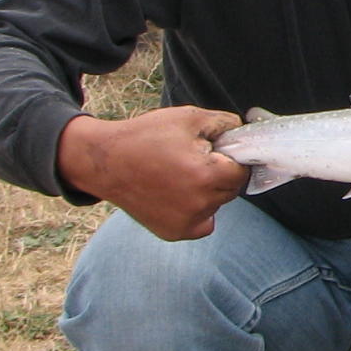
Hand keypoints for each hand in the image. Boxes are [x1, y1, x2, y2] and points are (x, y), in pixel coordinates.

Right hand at [55, 106, 246, 242]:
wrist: (107, 162)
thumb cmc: (146, 137)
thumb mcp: (189, 118)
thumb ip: (224, 124)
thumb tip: (243, 133)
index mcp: (206, 175)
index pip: (242, 172)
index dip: (230, 158)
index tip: (214, 152)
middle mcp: (199, 203)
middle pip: (231, 190)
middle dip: (220, 174)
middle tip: (193, 161)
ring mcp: (186, 222)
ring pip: (217, 205)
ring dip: (208, 192)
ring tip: (179, 176)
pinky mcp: (174, 232)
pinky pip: (203, 224)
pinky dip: (198, 212)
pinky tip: (179, 195)